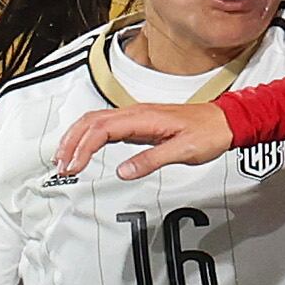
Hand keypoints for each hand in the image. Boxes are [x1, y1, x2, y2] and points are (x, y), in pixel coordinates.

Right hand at [55, 101, 233, 180]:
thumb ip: (152, 160)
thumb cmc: (208, 133)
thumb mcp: (183, 151)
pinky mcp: (139, 123)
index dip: (83, 148)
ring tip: (64, 158)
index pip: (101, 129)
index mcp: (142, 117)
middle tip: (60, 166)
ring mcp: (136, 116)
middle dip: (71, 143)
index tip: (73, 167)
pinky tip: (85, 149)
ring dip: (76, 138)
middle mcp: (135, 113)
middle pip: (90, 122)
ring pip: (95, 121)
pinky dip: (90, 136)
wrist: (224, 121)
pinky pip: (106, 125)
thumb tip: (124, 171)